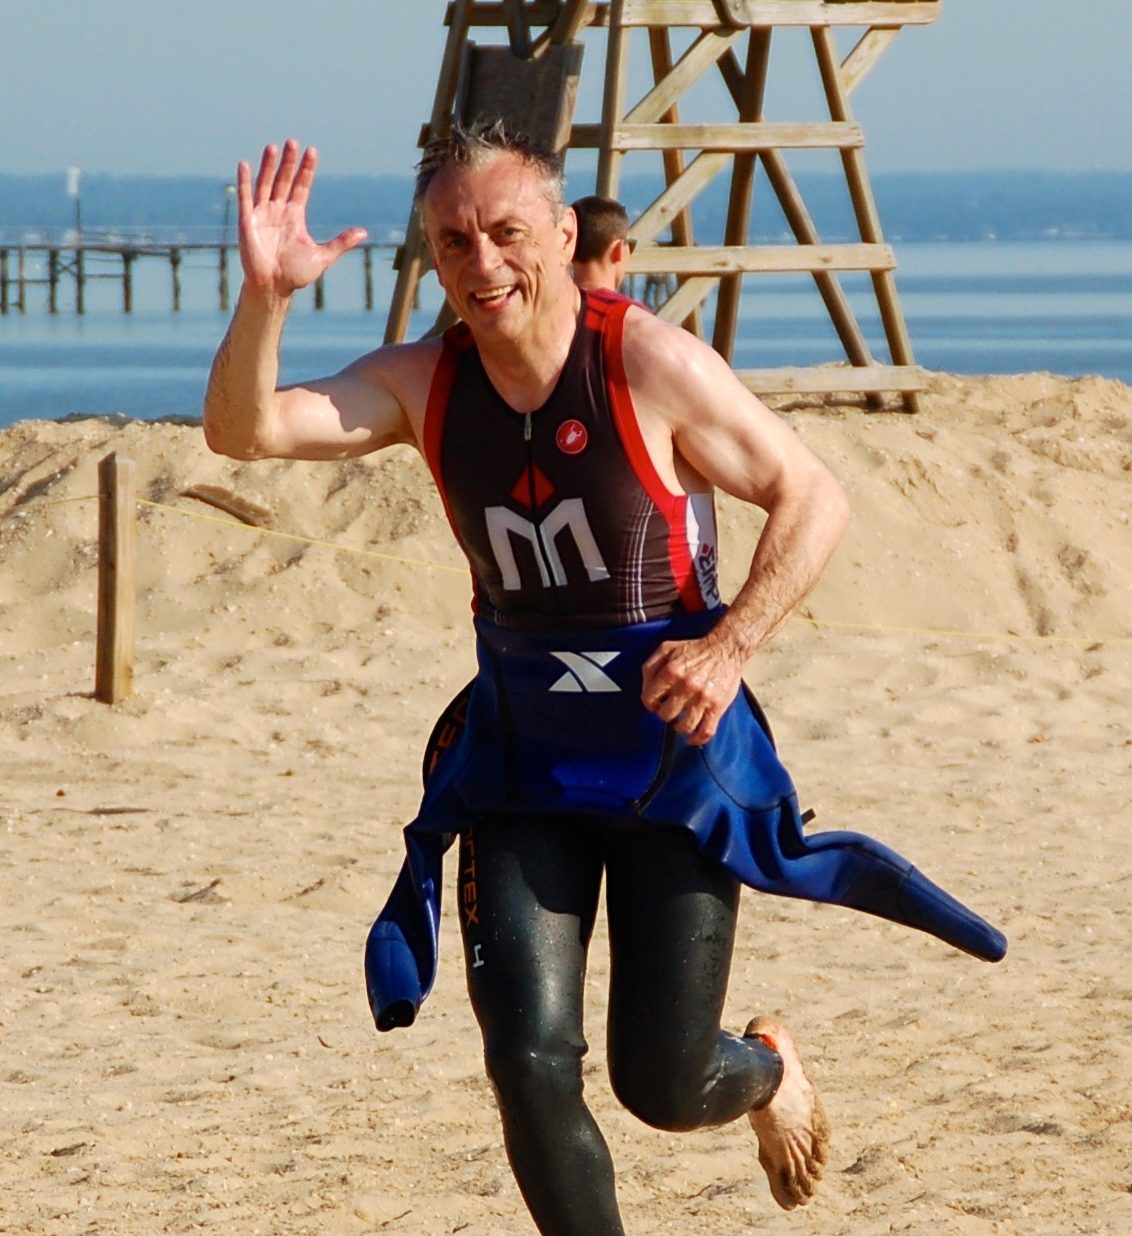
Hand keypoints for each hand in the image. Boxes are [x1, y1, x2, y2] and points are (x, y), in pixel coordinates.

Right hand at [237, 139, 366, 297]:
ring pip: (266, 184)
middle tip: (293, 141)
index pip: (301, 186)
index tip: (312, 151)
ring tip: (273, 147)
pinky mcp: (248, 221)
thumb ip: (342, 242)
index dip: (306, 169)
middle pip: (284, 180)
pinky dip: (245, 182)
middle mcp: (278, 211)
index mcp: (295, 216)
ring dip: (269, 166)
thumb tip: (364, 232)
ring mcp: (262, 214)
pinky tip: (244, 164)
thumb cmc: (296, 274)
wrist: (274, 288)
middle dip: (288, 162)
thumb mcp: (323, 256)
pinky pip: (246, 198)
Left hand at [641, 632, 743, 745]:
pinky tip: (692, 738)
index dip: (651, 703)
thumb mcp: (666, 649)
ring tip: (681, 721)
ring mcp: (703, 698)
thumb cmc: (695, 650)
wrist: (726, 649)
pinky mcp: (718, 706)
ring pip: (684, 726)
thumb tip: (646, 689)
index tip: (656, 704)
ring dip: (680, 726)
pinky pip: (706, 731)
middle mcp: (686, 685)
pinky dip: (697, 739)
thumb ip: (650, 667)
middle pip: (665, 714)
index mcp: (671, 671)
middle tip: (671, 709)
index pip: (649, 698)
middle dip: (666, 713)